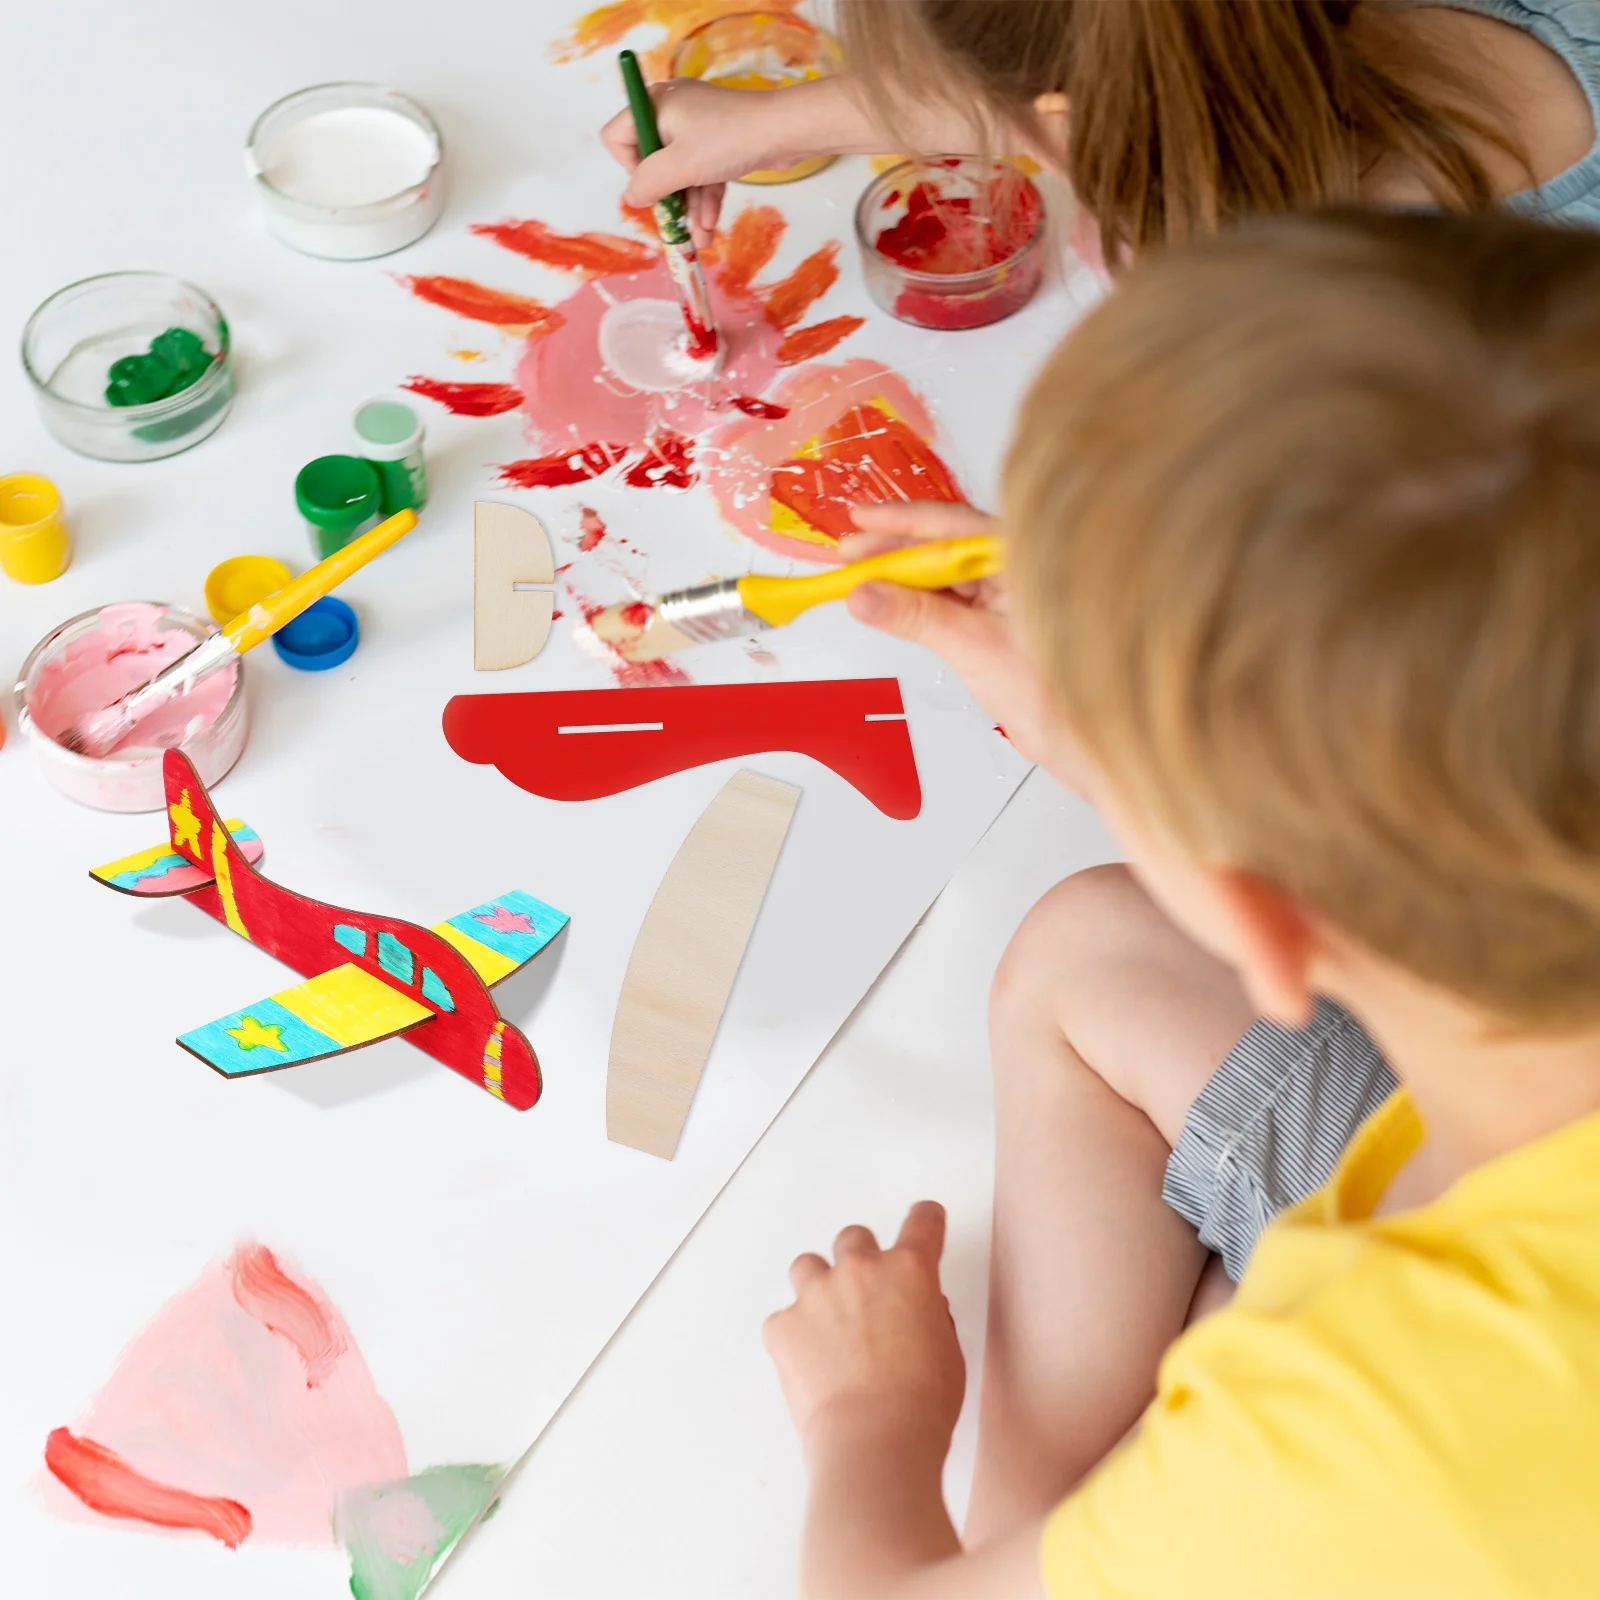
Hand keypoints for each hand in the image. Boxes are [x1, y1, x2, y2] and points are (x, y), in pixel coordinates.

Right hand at [601, 78, 809, 246]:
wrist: (784, 132)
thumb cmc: (728, 140)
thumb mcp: (679, 166)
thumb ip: (648, 183)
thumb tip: (632, 197)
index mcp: (655, 105)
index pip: (618, 136)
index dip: (629, 167)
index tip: (651, 184)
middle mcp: (672, 112)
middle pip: (651, 161)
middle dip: (665, 197)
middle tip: (673, 223)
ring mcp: (698, 127)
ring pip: (680, 174)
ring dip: (687, 208)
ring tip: (698, 238)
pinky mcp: (720, 142)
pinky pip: (702, 174)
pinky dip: (705, 199)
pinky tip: (709, 228)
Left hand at [764, 1202, 965, 1465]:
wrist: (874, 1441)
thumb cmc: (922, 1404)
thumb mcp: (949, 1354)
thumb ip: (932, 1317)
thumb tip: (918, 1309)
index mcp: (909, 1271)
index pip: (922, 1223)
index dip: (925, 1221)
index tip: (924, 1222)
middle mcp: (859, 1270)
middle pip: (853, 1238)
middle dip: (860, 1260)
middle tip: (867, 1295)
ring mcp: (816, 1295)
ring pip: (807, 1266)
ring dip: (819, 1288)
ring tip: (829, 1326)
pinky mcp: (783, 1327)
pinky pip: (782, 1319)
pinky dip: (793, 1336)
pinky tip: (809, 1365)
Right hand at [843, 503, 1087, 787]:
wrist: (1080, 741)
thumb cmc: (1055, 693)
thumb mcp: (974, 647)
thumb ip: (915, 618)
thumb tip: (865, 596)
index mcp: (1022, 559)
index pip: (953, 525)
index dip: (901, 520)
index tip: (860, 520)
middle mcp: (1015, 569)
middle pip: (944, 546)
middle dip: (893, 550)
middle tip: (849, 555)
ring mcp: (1006, 595)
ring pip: (944, 574)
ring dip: (901, 578)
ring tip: (860, 579)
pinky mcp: (996, 621)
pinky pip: (950, 599)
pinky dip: (917, 601)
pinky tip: (890, 603)